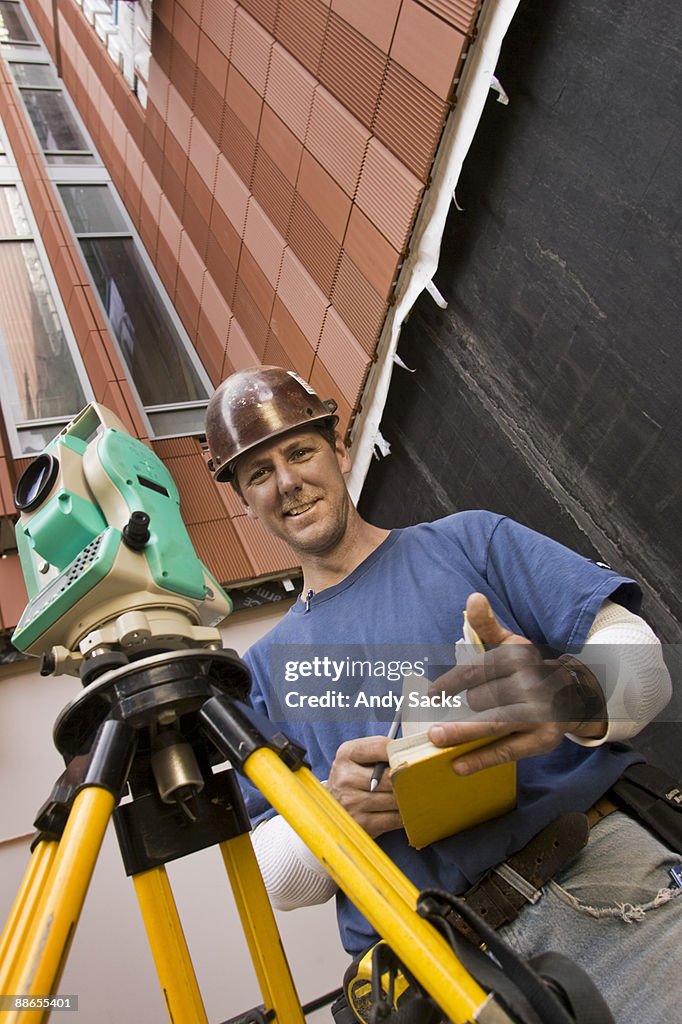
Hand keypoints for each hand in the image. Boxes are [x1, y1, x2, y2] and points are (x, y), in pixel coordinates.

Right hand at [326, 736, 402, 837]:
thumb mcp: (358, 757)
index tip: (411, 756)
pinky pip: (394, 819)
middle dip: (407, 778)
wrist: (332, 806)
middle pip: (391, 777)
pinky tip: (402, 810)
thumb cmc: (351, 779)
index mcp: (347, 754)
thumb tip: (410, 754)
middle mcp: (346, 777)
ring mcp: (352, 802)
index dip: (400, 752)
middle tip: (418, 778)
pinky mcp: (361, 823)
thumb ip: (380, 751)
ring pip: (395, 799)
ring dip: (407, 798)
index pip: (380, 747)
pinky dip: (403, 815)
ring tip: (410, 794)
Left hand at [428, 593, 605, 773]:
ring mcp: (539, 713)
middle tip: (442, 720)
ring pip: (493, 724)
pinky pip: (507, 750)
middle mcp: (532, 683)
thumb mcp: (510, 644)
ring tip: (436, 740)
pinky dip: (482, 759)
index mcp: (519, 657)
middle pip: (482, 699)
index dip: (450, 683)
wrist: (573, 694)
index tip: (431, 695)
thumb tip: (473, 598)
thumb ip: (485, 625)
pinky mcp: (543, 740)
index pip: (476, 670)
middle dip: (461, 710)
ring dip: (462, 734)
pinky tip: (458, 765)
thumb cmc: (528, 669)